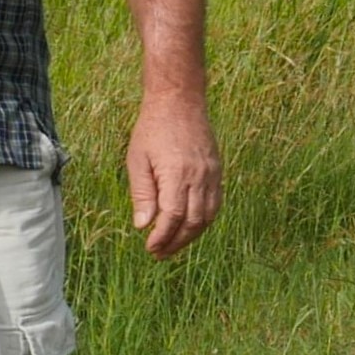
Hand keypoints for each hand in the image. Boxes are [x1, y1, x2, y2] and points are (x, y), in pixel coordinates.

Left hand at [126, 98, 219, 258]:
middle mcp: (199, 177)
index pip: (172, 217)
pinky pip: (215, 203)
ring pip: (208, 216)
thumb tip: (142, 225)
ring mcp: (212, 174)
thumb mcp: (137, 160)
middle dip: (176, 242)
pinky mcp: (217, 171)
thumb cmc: (152, 129)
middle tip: (159, 253)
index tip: (150, 247)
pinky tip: (190, 225)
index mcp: (176, 174)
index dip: (162, 236)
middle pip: (192, 222)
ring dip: (191, 235)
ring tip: (173, 244)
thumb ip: (142, 193)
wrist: (179, 101)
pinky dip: (204, 220)